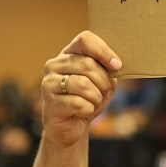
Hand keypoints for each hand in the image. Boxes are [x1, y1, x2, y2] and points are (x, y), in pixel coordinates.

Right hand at [41, 31, 122, 147]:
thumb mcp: (102, 82)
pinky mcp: (49, 103)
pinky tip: (83, 112)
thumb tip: (116, 64)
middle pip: (87, 64)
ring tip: (92, 103)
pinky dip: (88, 109)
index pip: (85, 40)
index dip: (104, 51)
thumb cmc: (88, 100)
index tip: (117, 66)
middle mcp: (54, 64)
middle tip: (103, 93)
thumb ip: (107, 69)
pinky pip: (78, 103)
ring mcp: (48, 83)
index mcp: (68, 54)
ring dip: (96, 97)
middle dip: (103, 82)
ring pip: (83, 84)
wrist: (71, 126)